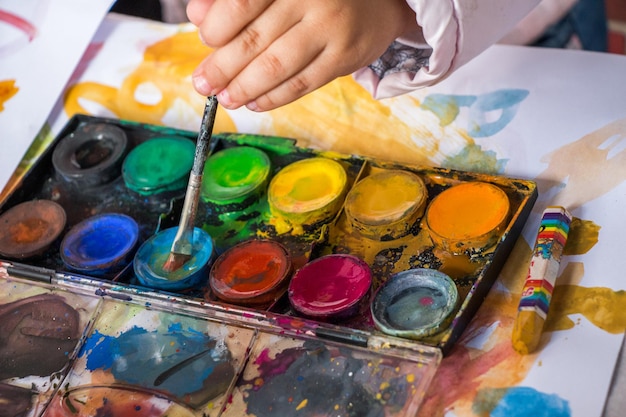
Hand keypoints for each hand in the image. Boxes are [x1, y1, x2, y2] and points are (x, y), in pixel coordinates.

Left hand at [187, 0, 416, 110]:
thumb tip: (197, 16)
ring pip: (276, 66)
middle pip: (255, 39)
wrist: (378, 0)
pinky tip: (255, 103)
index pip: (242, 3)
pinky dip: (274, 98)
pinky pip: (302, 84)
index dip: (217, 27)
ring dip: (244, 87)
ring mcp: (330, 29)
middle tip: (203, 84)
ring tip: (226, 98)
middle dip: (223, 67)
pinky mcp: (343, 57)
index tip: (205, 42)